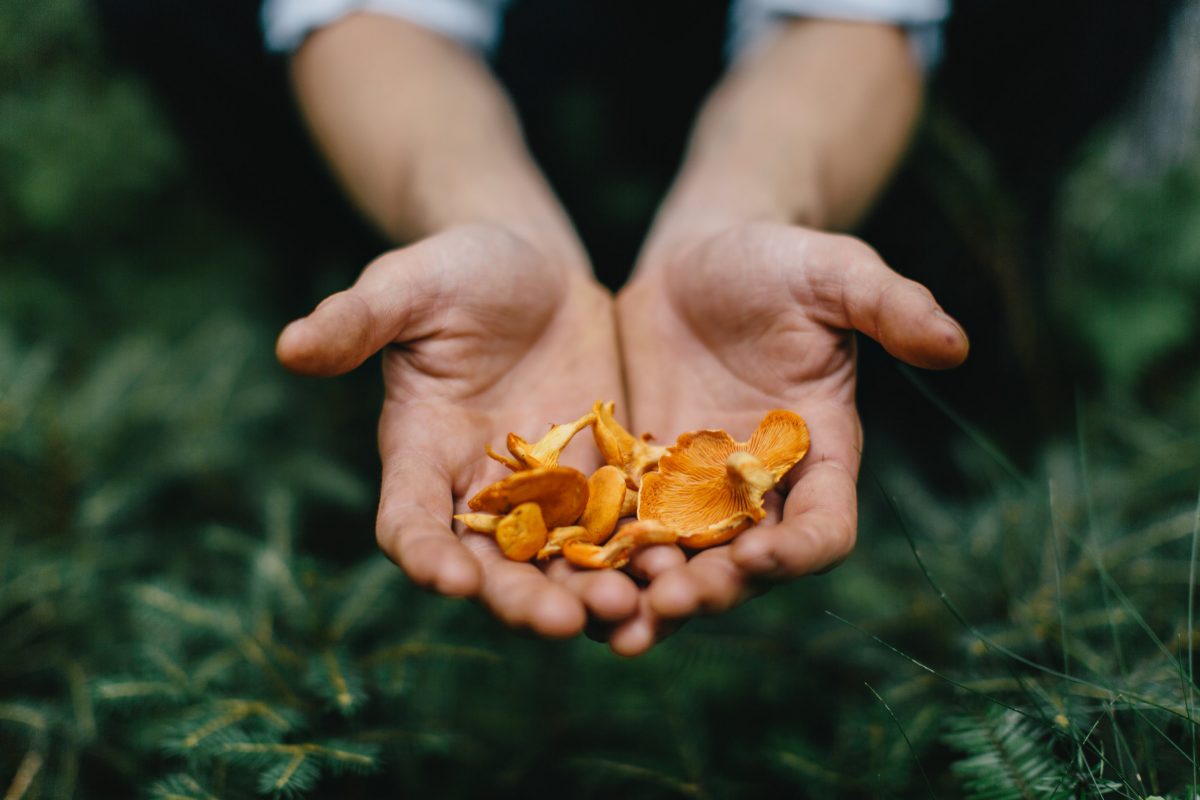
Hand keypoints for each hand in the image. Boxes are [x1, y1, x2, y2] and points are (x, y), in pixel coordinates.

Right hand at [277, 224, 641, 637]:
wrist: (533, 270)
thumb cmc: (456, 270)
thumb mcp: (407, 286)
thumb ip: (357, 319)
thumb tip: (287, 346)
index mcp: (419, 453)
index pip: (409, 520)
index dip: (423, 553)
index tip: (447, 578)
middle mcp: (476, 491)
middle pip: (491, 565)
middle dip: (519, 598)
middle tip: (556, 621)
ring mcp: (542, 494)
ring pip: (560, 565)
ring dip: (588, 595)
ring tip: (628, 611)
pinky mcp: (600, 482)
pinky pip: (618, 532)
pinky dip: (640, 559)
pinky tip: (672, 576)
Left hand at [611, 221, 968, 652]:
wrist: (700, 258)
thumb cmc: (777, 261)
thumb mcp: (834, 272)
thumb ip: (889, 306)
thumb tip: (958, 344)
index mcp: (819, 455)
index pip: (825, 527)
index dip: (801, 551)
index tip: (762, 557)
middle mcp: (761, 490)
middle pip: (745, 566)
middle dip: (713, 589)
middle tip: (670, 600)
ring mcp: (697, 490)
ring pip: (679, 564)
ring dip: (649, 596)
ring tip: (610, 617)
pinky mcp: (640, 478)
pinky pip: (623, 533)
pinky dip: (601, 562)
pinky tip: (563, 578)